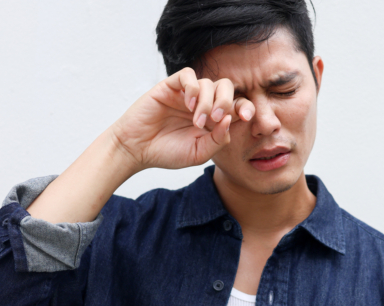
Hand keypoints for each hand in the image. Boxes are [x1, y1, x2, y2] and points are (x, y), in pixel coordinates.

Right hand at [109, 67, 255, 171]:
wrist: (137, 149)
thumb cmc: (167, 153)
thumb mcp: (199, 153)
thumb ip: (218, 139)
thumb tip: (231, 119)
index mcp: (212, 119)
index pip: (236, 104)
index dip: (245, 107)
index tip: (245, 117)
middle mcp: (202, 103)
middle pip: (226, 87)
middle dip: (227, 100)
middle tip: (217, 118)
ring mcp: (186, 94)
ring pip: (208, 82)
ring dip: (208, 101)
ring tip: (197, 121)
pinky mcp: (170, 86)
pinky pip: (188, 75)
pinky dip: (193, 88)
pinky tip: (189, 105)